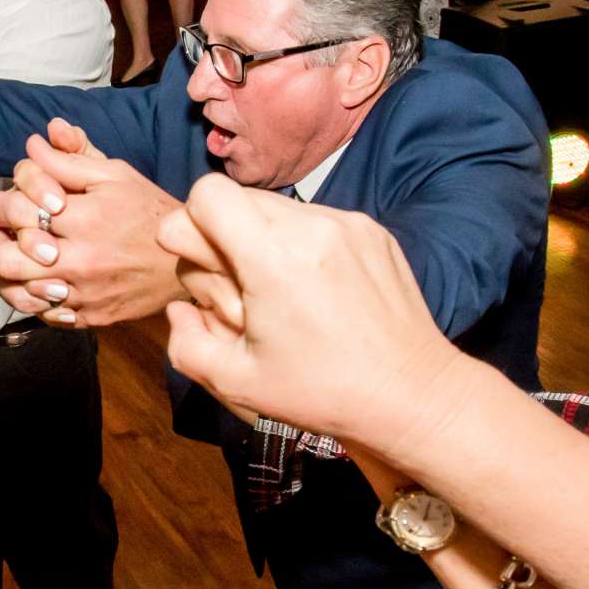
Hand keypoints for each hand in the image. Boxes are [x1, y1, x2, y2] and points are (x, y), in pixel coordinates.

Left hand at [0, 118, 179, 326]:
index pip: (17, 211)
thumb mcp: (114, 175)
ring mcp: (84, 293)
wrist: (187, 259)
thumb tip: (34, 143)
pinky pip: (46, 315)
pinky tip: (38, 285)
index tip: (4, 207)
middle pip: (7, 259)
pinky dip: (35, 301)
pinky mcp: (91, 317)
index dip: (2, 207)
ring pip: (20, 293)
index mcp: (82, 218)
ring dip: (8, 277)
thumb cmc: (148, 210)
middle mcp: (80, 259)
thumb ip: (70, 159)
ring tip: (12, 262)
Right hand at [159, 174, 463, 450]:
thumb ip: (185, 342)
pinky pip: (317, 220)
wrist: (410, 395)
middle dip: (224, 237)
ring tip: (281, 294)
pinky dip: (302, 246)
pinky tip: (316, 292)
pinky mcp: (373, 231)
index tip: (203, 265)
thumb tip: (178, 308)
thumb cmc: (321, 393)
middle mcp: (312, 226)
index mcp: (273, 258)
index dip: (191, 225)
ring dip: (263, 241)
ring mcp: (349, 223)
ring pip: (277, 208)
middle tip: (240, 291)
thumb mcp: (236, 382)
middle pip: (239, 198)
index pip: (208, 193)